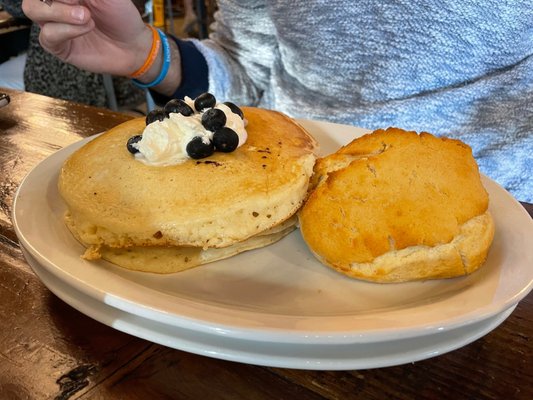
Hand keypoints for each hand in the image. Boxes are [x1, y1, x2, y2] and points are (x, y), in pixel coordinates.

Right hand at [22, 0, 152, 75]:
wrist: (133, 45)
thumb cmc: (121, 16)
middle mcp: (56, 3)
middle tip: (80, 4)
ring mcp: (54, 23)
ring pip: (32, 10)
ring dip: (59, 11)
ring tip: (86, 17)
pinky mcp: (58, 45)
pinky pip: (47, 35)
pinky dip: (67, 30)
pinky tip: (86, 28)